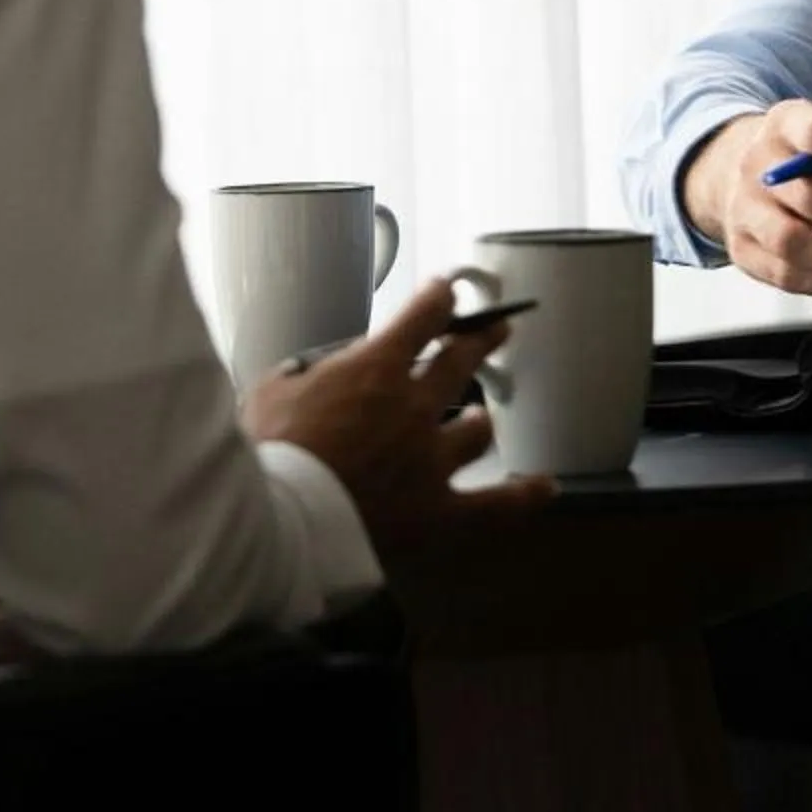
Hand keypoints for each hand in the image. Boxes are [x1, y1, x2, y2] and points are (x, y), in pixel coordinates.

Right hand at [241, 277, 555, 558]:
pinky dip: (522, 497)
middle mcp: (414, 407)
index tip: (445, 291)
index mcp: (375, 369)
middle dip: (479, 341)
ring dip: (478, 421)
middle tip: (495, 331)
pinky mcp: (439, 512)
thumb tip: (313, 377)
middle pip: (461, 361)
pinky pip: (495, 505)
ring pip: (477, 430)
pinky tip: (544, 489)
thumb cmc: (268, 453)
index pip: (421, 317)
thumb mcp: (271, 392)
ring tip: (479, 419)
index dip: (438, 299)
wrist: (279, 519)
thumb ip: (303, 377)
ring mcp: (432, 460)